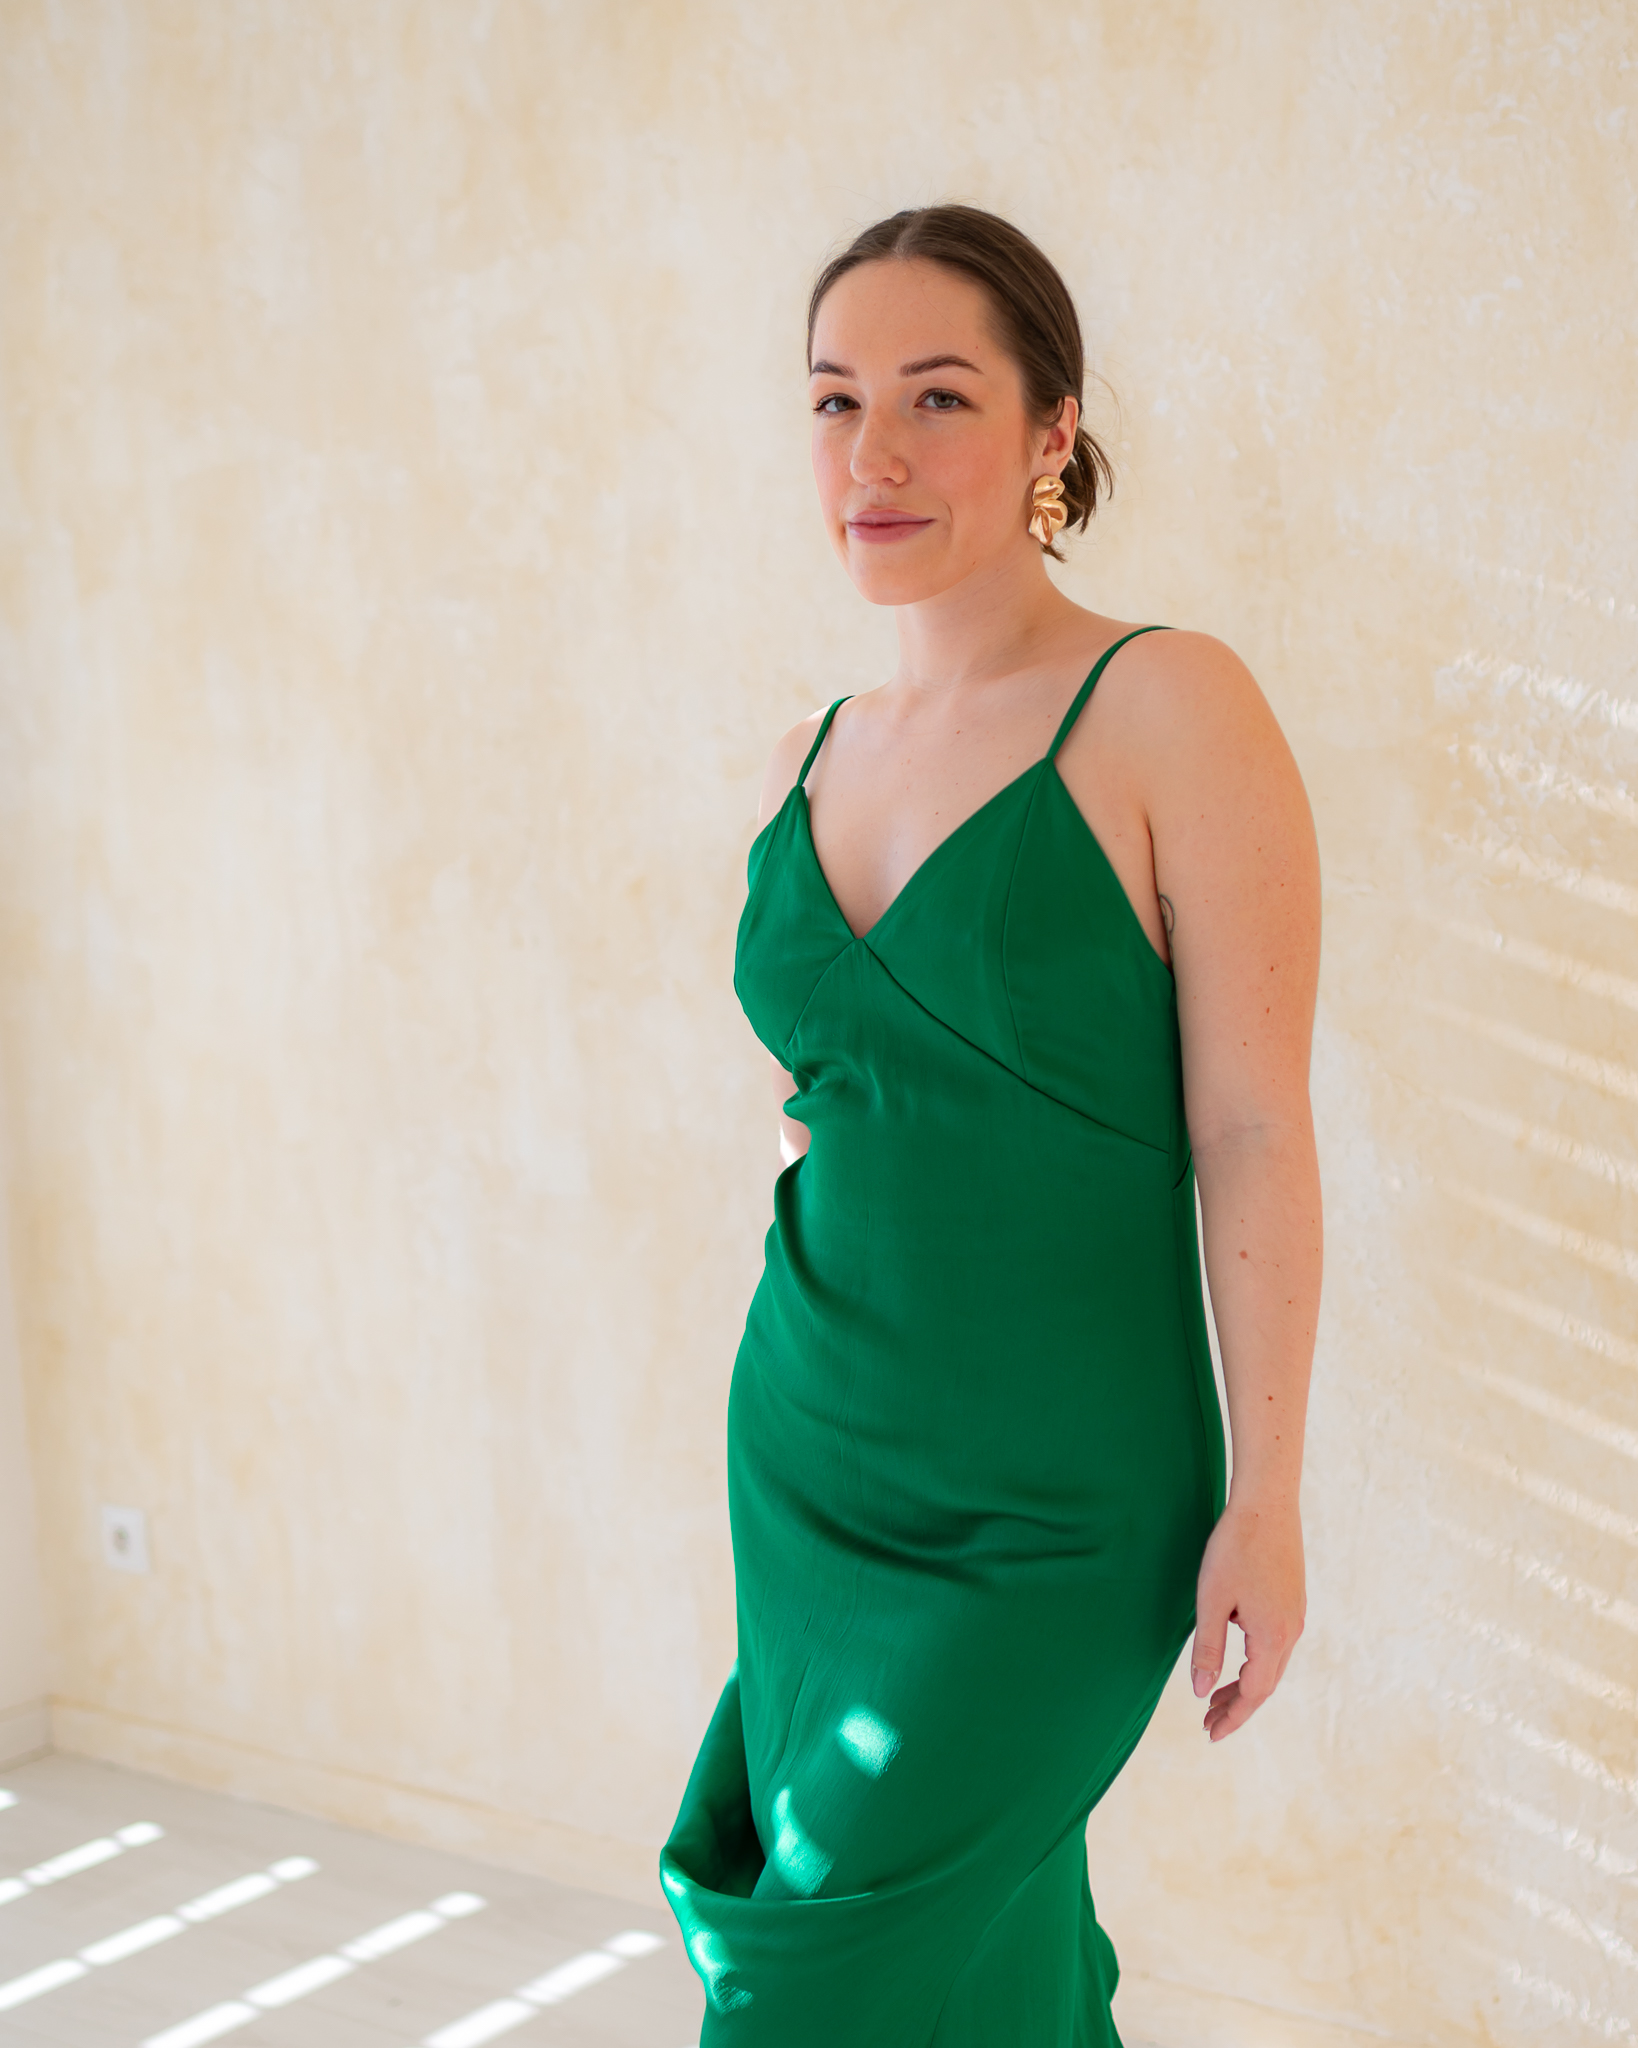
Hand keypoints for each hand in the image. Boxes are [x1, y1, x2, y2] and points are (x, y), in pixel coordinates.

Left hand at [1190, 1497, 1305, 1740]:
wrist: (1267, 1503)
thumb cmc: (1235, 1548)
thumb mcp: (1212, 1600)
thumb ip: (1208, 1648)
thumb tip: (1201, 1691)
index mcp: (1273, 1636)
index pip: (1254, 1693)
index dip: (1232, 1717)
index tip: (1210, 1734)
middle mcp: (1291, 1631)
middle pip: (1265, 1684)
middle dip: (1237, 1706)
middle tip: (1207, 1722)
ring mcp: (1295, 1615)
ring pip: (1271, 1665)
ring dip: (1245, 1684)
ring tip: (1216, 1696)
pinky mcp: (1292, 1600)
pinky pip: (1275, 1645)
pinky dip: (1255, 1662)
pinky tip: (1237, 1657)